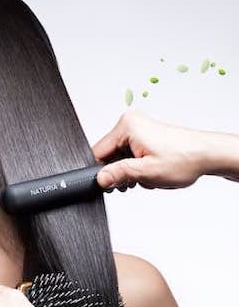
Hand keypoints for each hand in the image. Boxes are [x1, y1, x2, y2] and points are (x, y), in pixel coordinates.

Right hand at [93, 110, 207, 189]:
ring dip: (129, 171)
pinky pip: (128, 154)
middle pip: (108, 155)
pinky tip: (149, 172)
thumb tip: (100, 178)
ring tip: (146, 176)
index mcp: (126, 126)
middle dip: (119, 172)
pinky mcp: (143, 136)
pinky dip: (136, 166)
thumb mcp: (147, 171)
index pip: (97, 152)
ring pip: (118, 157)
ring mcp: (137, 129)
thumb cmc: (185, 158)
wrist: (208, 155)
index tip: (110, 183)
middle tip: (134, 180)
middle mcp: (130, 124)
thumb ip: (119, 174)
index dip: (102, 171)